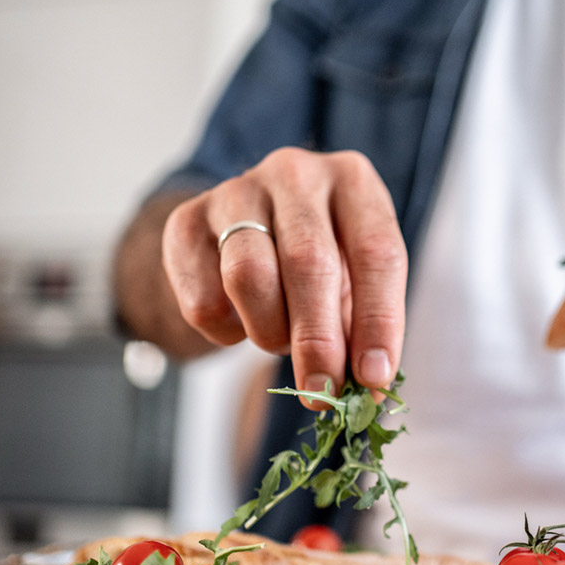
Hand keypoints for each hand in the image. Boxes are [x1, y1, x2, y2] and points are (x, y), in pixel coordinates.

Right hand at [160, 147, 406, 398]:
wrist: (246, 227)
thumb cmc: (322, 259)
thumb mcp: (355, 279)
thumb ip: (365, 326)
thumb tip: (369, 390)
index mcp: (353, 181)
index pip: (376, 252)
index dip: (379, 321)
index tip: (374, 377)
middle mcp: (296, 173)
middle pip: (308, 262)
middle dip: (318, 340)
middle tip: (322, 391)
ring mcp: (237, 190)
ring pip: (248, 276)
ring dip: (269, 330)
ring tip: (279, 342)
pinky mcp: (186, 221)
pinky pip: (203, 297)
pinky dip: (226, 331)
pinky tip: (241, 324)